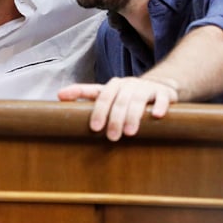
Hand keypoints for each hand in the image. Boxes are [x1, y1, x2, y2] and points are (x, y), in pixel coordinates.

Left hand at [57, 77, 178, 140]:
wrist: (157, 86)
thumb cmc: (125, 95)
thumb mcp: (105, 93)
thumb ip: (83, 94)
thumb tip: (58, 95)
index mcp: (112, 86)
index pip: (100, 96)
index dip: (97, 111)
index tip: (94, 128)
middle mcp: (127, 84)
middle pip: (119, 101)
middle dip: (115, 119)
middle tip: (112, 137)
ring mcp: (145, 88)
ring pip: (138, 100)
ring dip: (133, 116)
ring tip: (130, 133)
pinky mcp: (164, 93)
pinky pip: (162, 98)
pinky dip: (159, 106)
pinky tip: (155, 116)